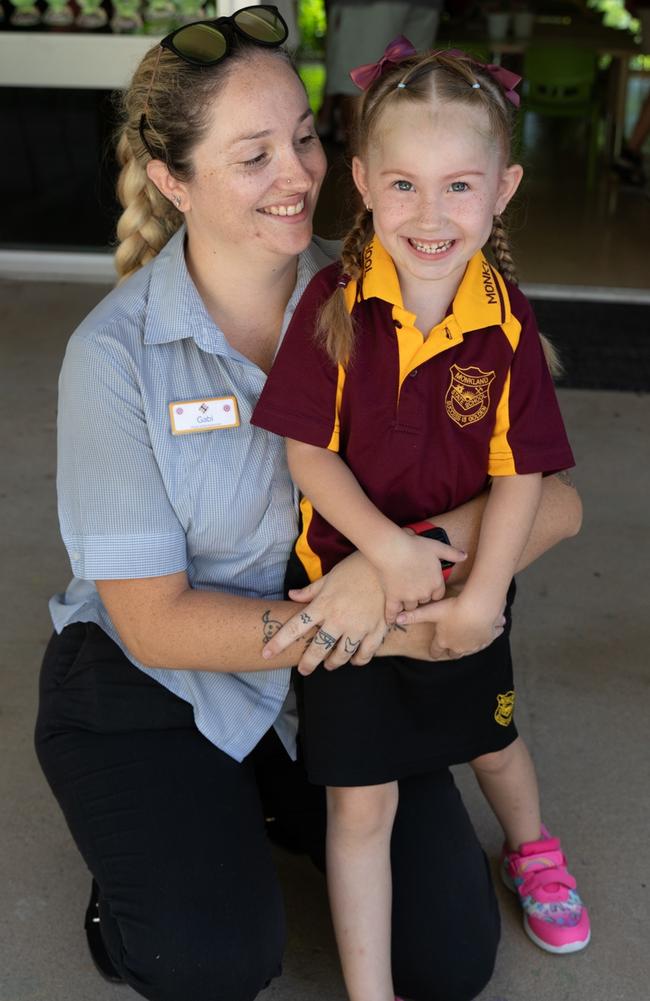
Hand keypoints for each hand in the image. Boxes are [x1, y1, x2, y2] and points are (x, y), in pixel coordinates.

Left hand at [261, 552, 387, 675]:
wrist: (387, 563)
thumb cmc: (356, 567)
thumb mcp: (330, 576)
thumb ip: (310, 590)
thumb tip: (292, 595)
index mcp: (323, 605)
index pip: (295, 627)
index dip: (278, 642)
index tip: (266, 653)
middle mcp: (338, 620)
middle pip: (318, 649)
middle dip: (308, 663)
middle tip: (304, 669)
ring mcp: (358, 627)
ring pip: (342, 656)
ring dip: (333, 663)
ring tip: (330, 664)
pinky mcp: (376, 630)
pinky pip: (365, 654)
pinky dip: (359, 660)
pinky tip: (354, 661)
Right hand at [377, 532, 466, 622]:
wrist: (393, 549)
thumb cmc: (415, 546)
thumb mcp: (437, 547)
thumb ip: (452, 553)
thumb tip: (465, 556)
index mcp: (435, 583)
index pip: (438, 594)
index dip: (433, 591)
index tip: (429, 587)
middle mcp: (424, 593)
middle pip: (424, 601)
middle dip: (420, 596)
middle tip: (414, 589)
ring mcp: (408, 597)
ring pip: (410, 606)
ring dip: (408, 604)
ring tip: (403, 601)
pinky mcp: (393, 597)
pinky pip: (392, 610)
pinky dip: (391, 616)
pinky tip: (390, 621)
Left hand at [397, 595, 505, 659]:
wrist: (478, 609)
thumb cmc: (453, 609)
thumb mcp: (432, 611)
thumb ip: (414, 615)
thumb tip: (396, 618)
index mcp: (444, 641)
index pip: (436, 651)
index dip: (434, 651)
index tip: (434, 651)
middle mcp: (458, 646)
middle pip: (454, 653)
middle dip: (451, 649)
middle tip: (450, 646)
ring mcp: (473, 644)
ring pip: (470, 648)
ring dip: (469, 643)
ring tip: (469, 637)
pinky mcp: (487, 639)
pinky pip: (487, 639)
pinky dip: (487, 634)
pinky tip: (490, 628)